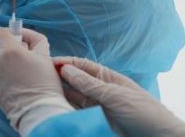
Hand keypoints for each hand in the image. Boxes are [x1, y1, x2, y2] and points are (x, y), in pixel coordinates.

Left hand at [0, 28, 72, 128]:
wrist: (37, 112)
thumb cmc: (44, 84)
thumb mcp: (45, 55)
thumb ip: (34, 39)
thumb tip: (26, 35)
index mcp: (7, 50)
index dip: (11, 34)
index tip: (20, 41)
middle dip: (10, 48)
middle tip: (25, 58)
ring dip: (6, 62)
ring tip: (22, 73)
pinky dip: (3, 75)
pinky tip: (16, 83)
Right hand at [55, 57, 184, 136]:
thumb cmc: (144, 114)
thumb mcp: (116, 96)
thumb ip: (90, 84)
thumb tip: (66, 69)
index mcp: (108, 78)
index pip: (83, 66)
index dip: (66, 62)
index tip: (47, 63)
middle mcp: (100, 91)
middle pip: (75, 81)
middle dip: (59, 78)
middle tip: (39, 78)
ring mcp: (97, 107)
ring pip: (74, 98)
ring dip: (60, 95)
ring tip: (43, 92)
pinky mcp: (95, 122)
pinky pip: (77, 114)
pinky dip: (66, 110)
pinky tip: (55, 108)